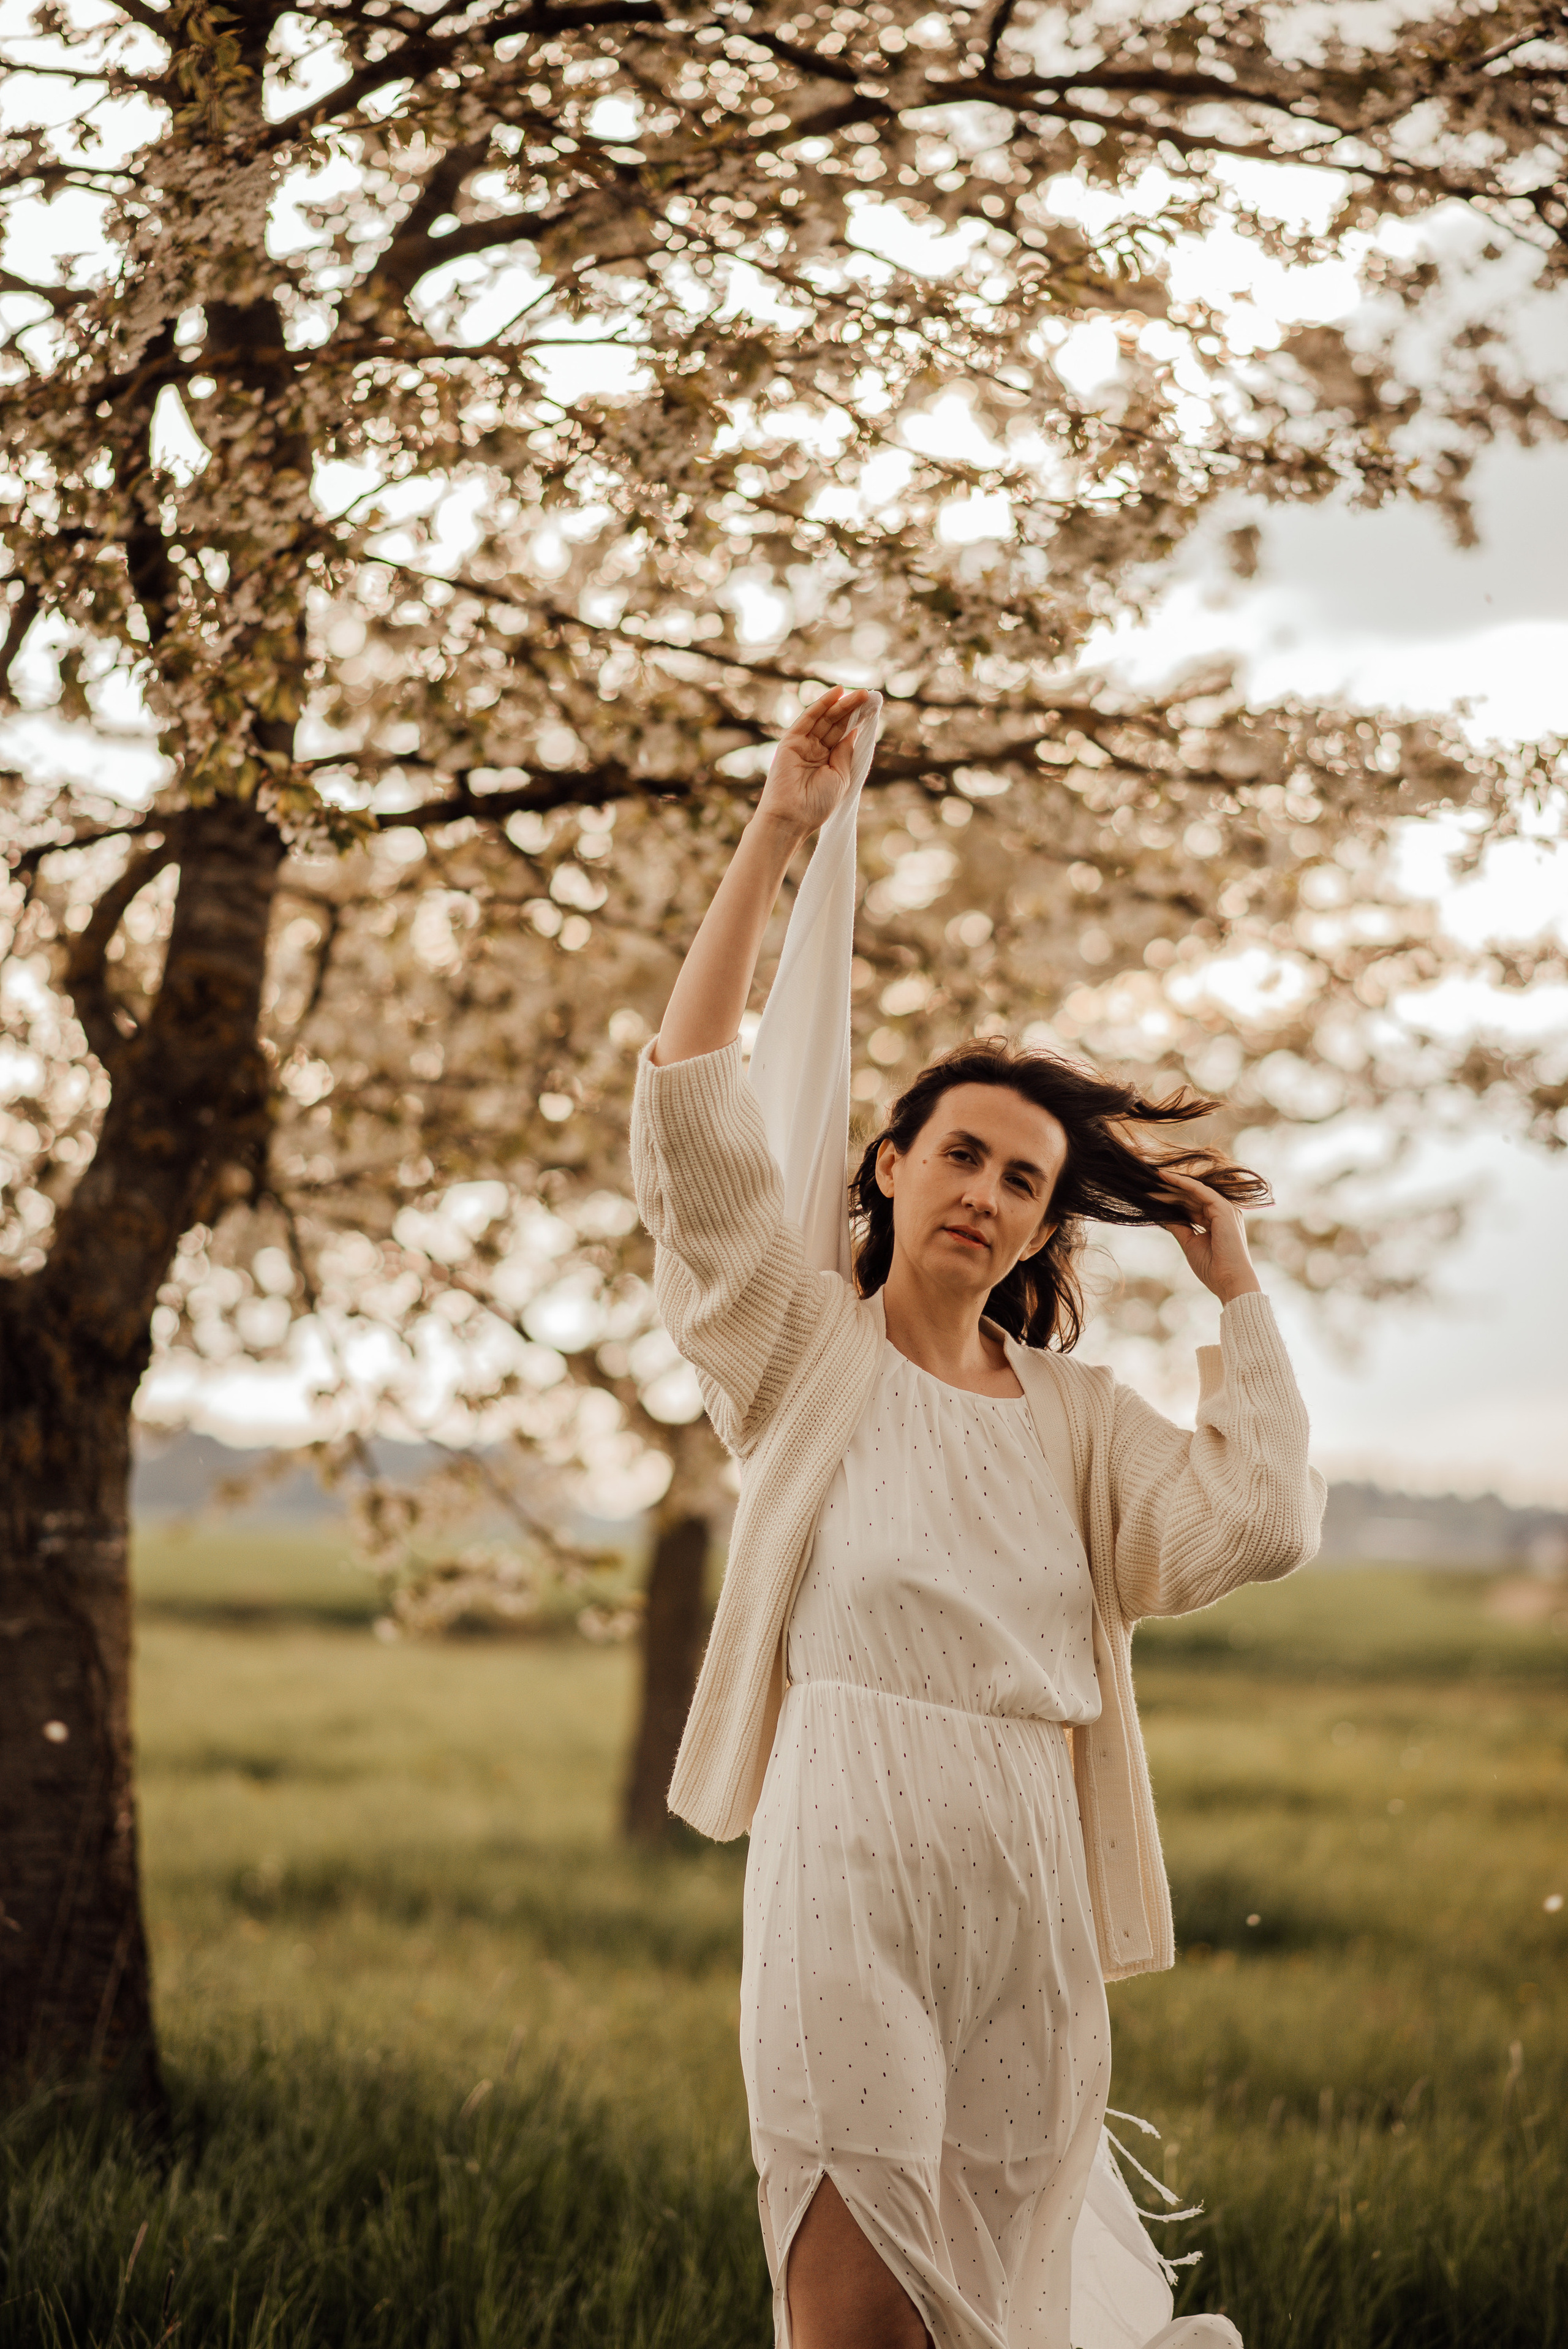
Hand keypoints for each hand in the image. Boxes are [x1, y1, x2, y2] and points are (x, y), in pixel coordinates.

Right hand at [754, 686, 872, 840]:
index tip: (871, 709)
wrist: (792, 817)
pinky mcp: (790, 741)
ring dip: (841, 704)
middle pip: (835, 724)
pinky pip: (808, 718)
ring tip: (859, 693)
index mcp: (827, 761)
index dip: (856, 721)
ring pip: (824, 719)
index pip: (843, 735)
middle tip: (867, 695)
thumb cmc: (817, 803)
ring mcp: (802, 745)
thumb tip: (853, 731)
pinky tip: (837, 693)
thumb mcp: (840, 776)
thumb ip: (845, 752)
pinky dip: (821, 704)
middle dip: (851, 710)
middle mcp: (815, 751)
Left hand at [1156, 1167, 1262, 1304]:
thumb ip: (1179, 1227)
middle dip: (1170, 1191)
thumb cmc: (1211, 1267)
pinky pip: (1200, 1190)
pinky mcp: (1224, 1208)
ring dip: (1173, 1185)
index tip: (1153, 1196)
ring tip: (1154, 1180)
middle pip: (1192, 1196)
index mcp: (1217, 1221)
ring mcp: (1225, 1209)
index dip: (1173, 1200)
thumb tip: (1163, 1216)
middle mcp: (1223, 1212)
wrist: (1228, 1280)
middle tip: (1148, 1187)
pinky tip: (1167, 1178)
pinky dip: (1183, 1183)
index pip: (1192, 1205)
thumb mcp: (1189, 1242)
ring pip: (1195, 1191)